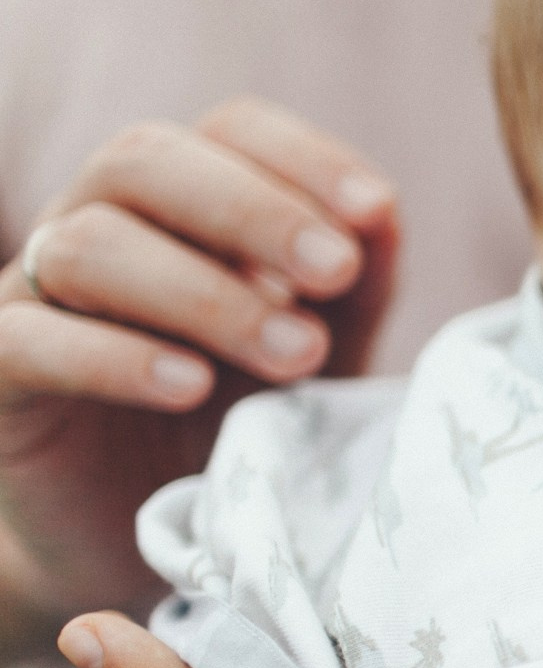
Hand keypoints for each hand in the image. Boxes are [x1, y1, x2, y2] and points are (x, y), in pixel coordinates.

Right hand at [0, 99, 399, 628]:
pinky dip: (115, 356)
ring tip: (296, 357)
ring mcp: (36, 293)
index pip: (229, 130)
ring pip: (88, 243)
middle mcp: (100, 222)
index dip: (301, 156)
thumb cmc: (245, 422)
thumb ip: (353, 287)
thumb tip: (382, 215)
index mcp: (186, 204)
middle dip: (253, 210)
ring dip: (204, 293)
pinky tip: (190, 385)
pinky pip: (29, 340)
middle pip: (146, 159)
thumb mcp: (323, 352)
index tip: (374, 213)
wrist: (154, 537)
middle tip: (336, 272)